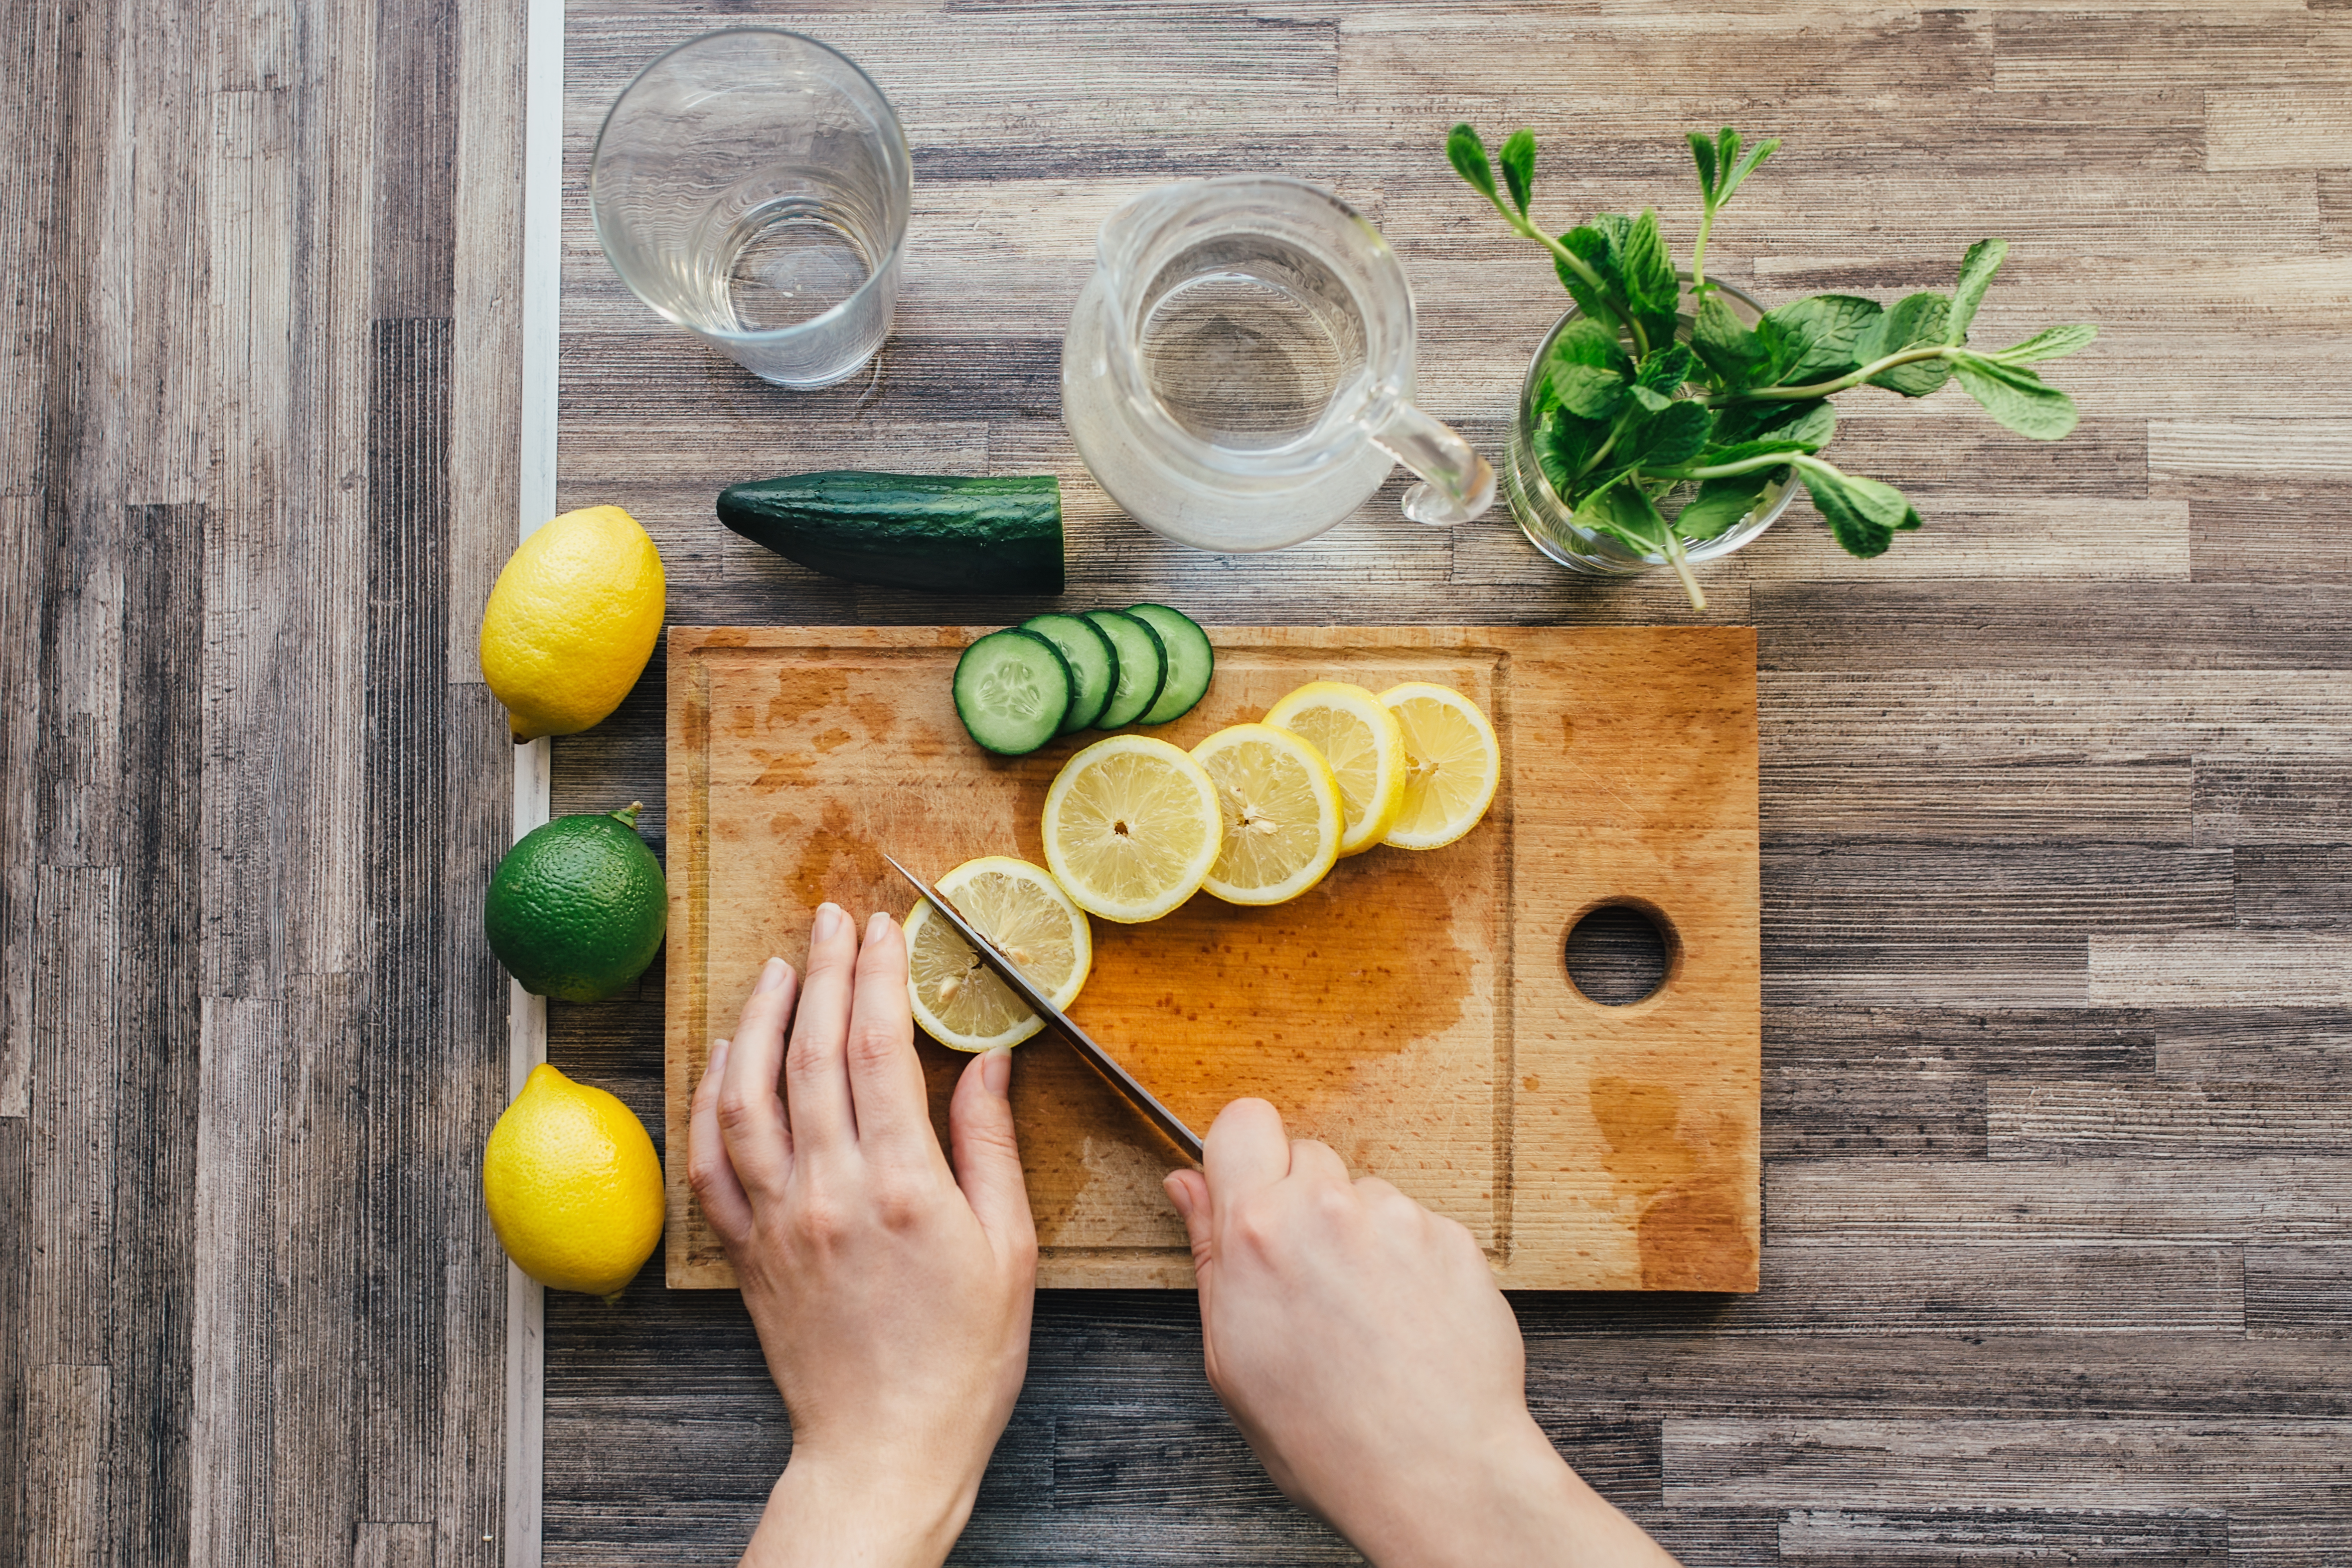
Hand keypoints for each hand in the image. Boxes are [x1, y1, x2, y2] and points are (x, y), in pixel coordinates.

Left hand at [689, 904, 1037, 1567]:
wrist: (884, 1447)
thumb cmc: (964, 1358)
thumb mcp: (1009, 1251)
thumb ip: (989, 1147)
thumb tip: (987, 1061)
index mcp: (904, 1188)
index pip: (883, 1050)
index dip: (880, 976)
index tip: (885, 927)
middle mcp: (829, 1192)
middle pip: (815, 1054)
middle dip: (826, 972)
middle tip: (834, 918)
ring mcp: (777, 1220)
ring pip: (751, 1092)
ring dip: (763, 1018)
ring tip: (780, 967)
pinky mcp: (744, 1249)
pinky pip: (711, 1157)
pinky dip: (713, 1095)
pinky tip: (729, 1054)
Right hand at [1164, 1100, 1677, 1567]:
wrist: (1433, 1471)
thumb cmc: (1325, 1436)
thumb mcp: (1230, 1354)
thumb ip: (1208, 1253)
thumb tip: (1187, 1187)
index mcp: (1258, 1233)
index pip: (1243, 1123)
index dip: (1244, 1153)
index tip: (1250, 1188)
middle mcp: (1328, 1209)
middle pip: (1307, 1155)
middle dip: (1303, 1201)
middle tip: (1310, 1276)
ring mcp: (1398, 1220)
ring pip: (1366, 1194)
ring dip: (1361, 1235)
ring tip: (1366, 1315)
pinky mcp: (1453, 1238)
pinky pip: (1419, 1226)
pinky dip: (1412, 1261)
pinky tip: (1407, 1321)